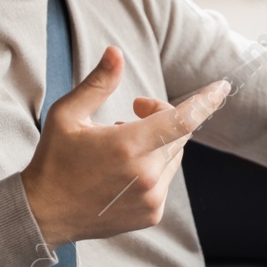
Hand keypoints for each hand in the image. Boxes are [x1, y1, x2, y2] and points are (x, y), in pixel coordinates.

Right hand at [21, 46, 229, 246]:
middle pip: (179, 135)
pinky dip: (154, 168)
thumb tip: (116, 52)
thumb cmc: (54, 160)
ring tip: (122, 145)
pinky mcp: (151, 214)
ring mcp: (151, 198)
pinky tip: (123, 171)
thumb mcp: (68, 115)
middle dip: (163, 117)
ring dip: (159, 144)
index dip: (205, 102)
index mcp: (127, 146)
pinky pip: (167, 180)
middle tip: (134, 113)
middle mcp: (145, 175)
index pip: (182, 120)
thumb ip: (98, 83)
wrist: (44, 214)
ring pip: (175, 157)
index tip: (222, 87)